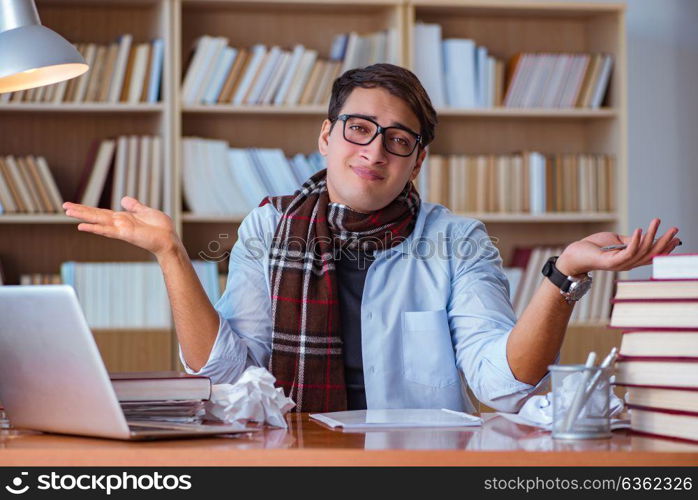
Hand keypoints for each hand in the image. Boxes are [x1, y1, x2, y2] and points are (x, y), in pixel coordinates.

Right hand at [63, 197, 179, 257]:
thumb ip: (135, 206)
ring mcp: (121, 229)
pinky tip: (82, 227)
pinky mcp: (125, 234)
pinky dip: (95, 228)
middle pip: (96, 215)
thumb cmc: (161, 228)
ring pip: (98, 220)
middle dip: (80, 211)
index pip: (102, 212)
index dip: (89, 208)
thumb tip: (124, 199)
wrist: (169, 239)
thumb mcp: (147, 211)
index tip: (75, 206)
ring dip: (83, 216)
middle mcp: (119, 223)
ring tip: (68, 212)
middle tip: (64, 206)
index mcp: (124, 218)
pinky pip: (107, 230)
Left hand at [556, 218, 680, 275]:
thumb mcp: (615, 241)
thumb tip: (645, 234)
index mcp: (630, 260)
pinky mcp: (611, 262)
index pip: (652, 255)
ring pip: (642, 251)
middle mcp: (628, 264)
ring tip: (657, 221)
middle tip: (675, 229)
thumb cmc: (593, 247)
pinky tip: (641, 229)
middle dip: (665, 241)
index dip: (665, 247)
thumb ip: (630, 240)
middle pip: (651, 254)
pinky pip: (628, 251)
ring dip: (652, 235)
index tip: (676, 237)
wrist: (574, 254)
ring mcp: (620, 264)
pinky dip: (636, 240)